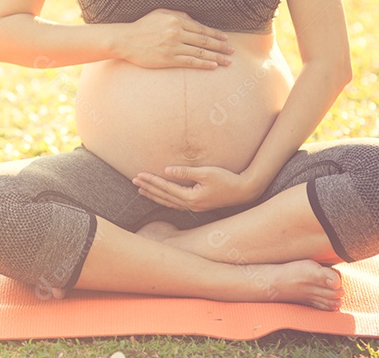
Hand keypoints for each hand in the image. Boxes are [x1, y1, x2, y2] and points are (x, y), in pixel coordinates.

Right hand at [114, 9, 233, 68]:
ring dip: (217, 57)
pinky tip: (213, 66)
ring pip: (200, 52)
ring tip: (228, 61)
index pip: (201, 28)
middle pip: (204, 40)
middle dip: (221, 46)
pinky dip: (203, 64)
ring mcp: (173, 47)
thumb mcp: (159, 13)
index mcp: (176, 20)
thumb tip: (193, 19)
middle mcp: (176, 32)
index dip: (216, 34)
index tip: (226, 39)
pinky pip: (190, 62)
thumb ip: (178, 14)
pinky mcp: (168, 59)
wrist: (125, 40)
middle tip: (232, 51)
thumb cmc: (142, 26)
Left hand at [132, 165, 259, 211]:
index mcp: (191, 197)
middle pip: (164, 196)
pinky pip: (175, 204)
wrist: (243, 191)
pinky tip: (160, 197)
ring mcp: (194, 207)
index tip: (139, 174)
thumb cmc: (226, 179)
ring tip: (141, 190)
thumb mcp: (206, 173)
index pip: (166, 188)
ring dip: (154, 195)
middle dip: (148, 188)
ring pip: (168, 202)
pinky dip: (164, 200)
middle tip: (134, 181)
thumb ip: (185, 172)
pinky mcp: (198, 205)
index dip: (152, 180)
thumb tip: (167, 171)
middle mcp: (190, 205)